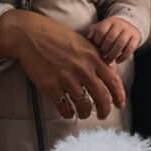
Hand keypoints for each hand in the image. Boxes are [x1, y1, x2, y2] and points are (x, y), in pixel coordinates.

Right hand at [0, 10, 125, 119]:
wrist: (30, 35)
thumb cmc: (57, 37)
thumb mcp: (82, 43)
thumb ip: (96, 57)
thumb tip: (110, 71)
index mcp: (93, 57)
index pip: (113, 81)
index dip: (119, 96)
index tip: (120, 105)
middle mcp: (82, 69)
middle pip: (101, 97)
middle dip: (104, 110)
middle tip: (103, 115)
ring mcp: (66, 78)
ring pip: (83, 106)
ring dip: (85, 113)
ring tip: (84, 113)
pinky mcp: (50, 87)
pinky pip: (64, 108)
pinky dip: (68, 113)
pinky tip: (68, 112)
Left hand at [87, 17, 141, 63]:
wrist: (129, 24)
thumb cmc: (111, 29)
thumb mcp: (102, 27)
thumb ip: (93, 31)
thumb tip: (89, 38)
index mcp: (109, 21)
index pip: (101, 31)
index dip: (97, 41)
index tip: (96, 47)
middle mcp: (119, 25)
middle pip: (110, 38)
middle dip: (104, 49)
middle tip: (101, 55)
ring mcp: (128, 31)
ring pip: (120, 44)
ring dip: (113, 54)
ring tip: (108, 60)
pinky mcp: (135, 38)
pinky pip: (130, 49)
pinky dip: (123, 57)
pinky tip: (117, 61)